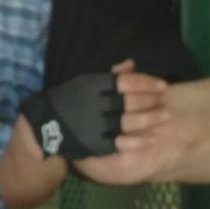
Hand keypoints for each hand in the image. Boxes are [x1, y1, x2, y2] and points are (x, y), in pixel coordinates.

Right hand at [74, 61, 184, 187]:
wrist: (44, 125)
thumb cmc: (68, 100)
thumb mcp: (84, 81)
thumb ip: (109, 74)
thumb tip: (132, 64)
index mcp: (93, 86)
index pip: (126, 81)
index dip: (147, 83)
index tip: (163, 86)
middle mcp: (96, 104)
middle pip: (129, 101)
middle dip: (151, 100)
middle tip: (165, 101)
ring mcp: (95, 125)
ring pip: (128, 121)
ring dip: (149, 118)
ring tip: (165, 115)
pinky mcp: (95, 144)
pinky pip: (120, 142)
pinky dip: (137, 141)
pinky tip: (152, 139)